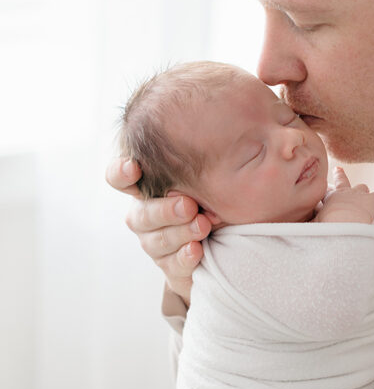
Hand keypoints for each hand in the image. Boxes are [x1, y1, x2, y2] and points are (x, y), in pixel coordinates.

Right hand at [105, 156, 211, 301]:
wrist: (224, 240)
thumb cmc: (213, 193)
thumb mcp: (211, 173)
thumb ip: (208, 155)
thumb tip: (238, 121)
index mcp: (147, 186)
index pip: (119, 177)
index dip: (120, 173)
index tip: (134, 167)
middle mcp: (145, 214)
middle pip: (141, 214)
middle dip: (164, 210)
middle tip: (189, 205)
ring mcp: (155, 242)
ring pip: (156, 241)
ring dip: (180, 233)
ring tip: (203, 226)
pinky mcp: (170, 267)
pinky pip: (172, 264)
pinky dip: (184, 257)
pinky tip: (197, 250)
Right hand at [314, 166, 373, 224]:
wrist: (343, 226)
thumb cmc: (327, 227)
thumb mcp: (314, 225)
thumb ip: (310, 223)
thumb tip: (301, 227)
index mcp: (329, 198)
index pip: (325, 190)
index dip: (324, 189)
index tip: (323, 188)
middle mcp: (343, 192)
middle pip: (342, 180)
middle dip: (340, 175)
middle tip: (338, 170)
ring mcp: (358, 194)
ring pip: (362, 187)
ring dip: (362, 193)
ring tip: (364, 199)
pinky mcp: (372, 200)